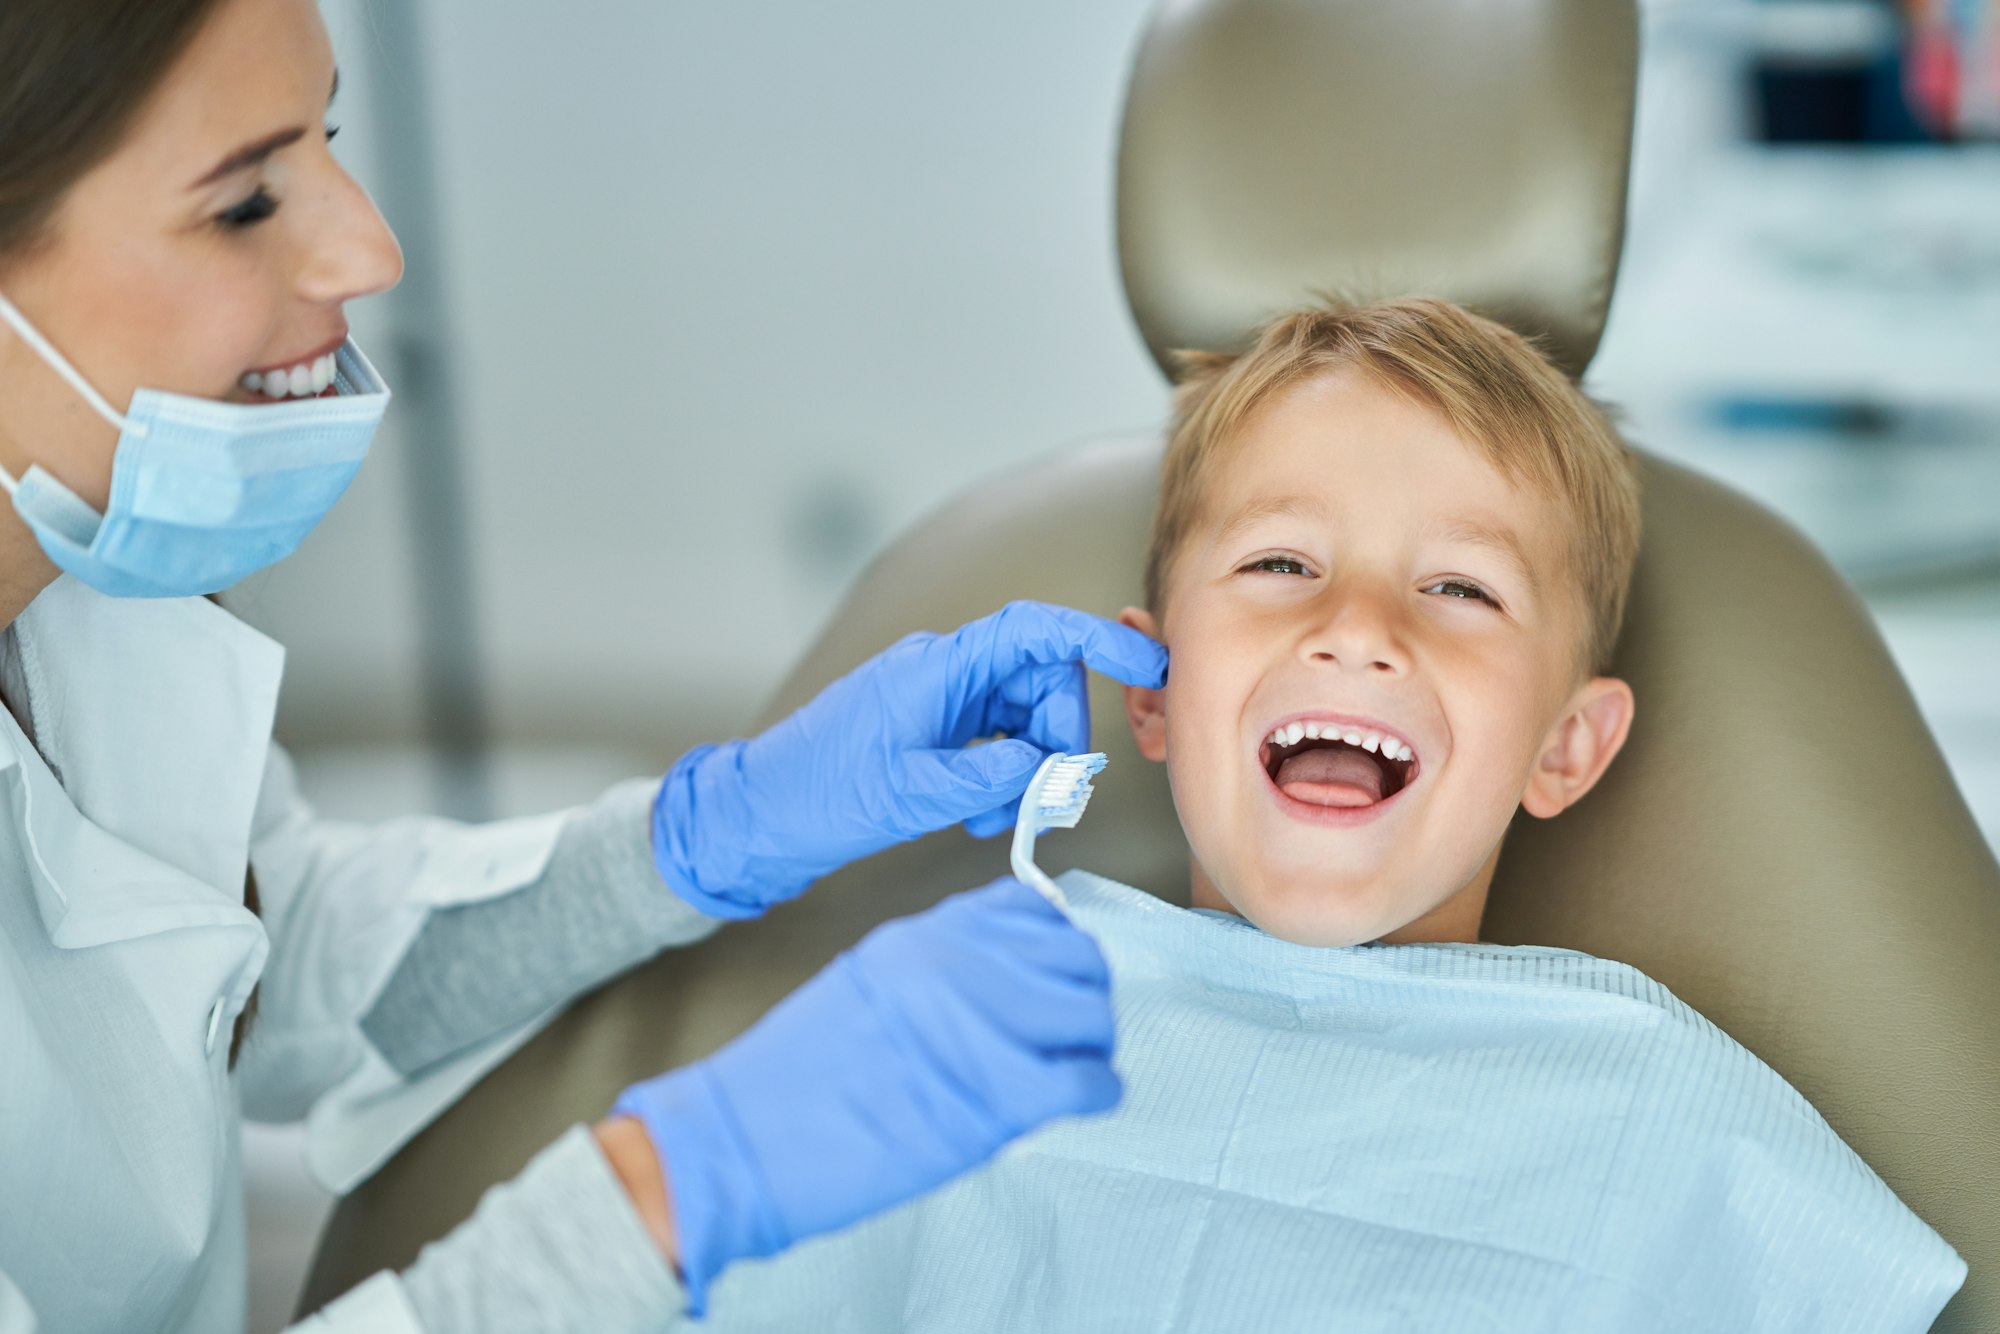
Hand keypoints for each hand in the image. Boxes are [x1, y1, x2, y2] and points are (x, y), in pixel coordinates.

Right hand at [609, 877, 1119, 1311]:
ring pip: (1091, 1015)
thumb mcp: (866, 984)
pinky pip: (1089, 1081)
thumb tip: (1002, 983)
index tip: (1051, 973)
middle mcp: (962, 966)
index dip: (1054, 944)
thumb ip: (937, 971)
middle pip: (1076, 958)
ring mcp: (982, 1027)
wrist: (742, 1137)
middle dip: (1082, 995)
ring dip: (1091, 1044)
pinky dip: (1094, 1092)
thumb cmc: (792, 1079)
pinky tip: (1074, 1102)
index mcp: (926, 935)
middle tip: (1070, 1032)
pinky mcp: (996, 1097)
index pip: (1032, 909)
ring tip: (1071, 1068)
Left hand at [651, 600, 1166, 916]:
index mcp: (938, 668)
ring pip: (1022, 716)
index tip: (1147, 667)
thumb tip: (1050, 767)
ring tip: (997, 815)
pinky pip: (995, 740)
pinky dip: (1004, 776)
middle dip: (1056, 737)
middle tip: (1042, 795)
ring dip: (1029, 767)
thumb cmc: (816, 798)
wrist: (754, 820)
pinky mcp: (932, 731)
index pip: (1033, 632)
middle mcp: (943, 673)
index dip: (1096, 641)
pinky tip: (978, 814)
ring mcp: (937, 701)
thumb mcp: (914, 793)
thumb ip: (993, 776)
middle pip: (1040, 681)